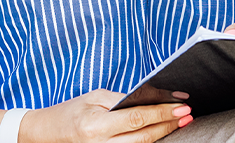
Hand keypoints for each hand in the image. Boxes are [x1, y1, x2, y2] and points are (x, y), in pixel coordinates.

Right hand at [20, 89, 191, 142]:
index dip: (162, 112)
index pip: (138, 118)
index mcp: (97, 126)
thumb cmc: (71, 112)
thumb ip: (123, 99)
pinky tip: (160, 133)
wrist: (47, 135)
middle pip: (144, 138)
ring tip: (180, 123)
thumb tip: (153, 97)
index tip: (181, 105)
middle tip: (188, 114)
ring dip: (163, 135)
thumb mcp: (95, 97)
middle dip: (168, 125)